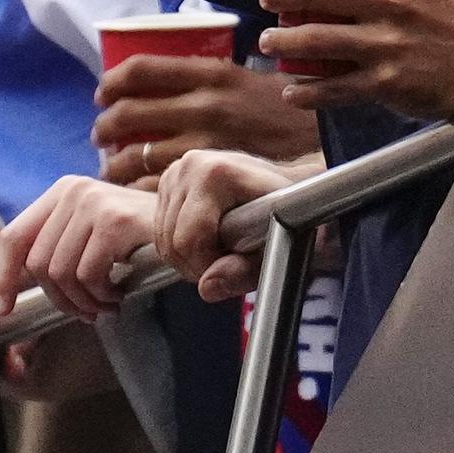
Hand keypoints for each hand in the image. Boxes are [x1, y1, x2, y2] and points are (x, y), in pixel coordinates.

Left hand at [0, 176, 155, 321]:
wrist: (189, 225)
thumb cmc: (138, 239)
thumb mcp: (90, 232)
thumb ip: (57, 246)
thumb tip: (14, 288)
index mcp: (61, 191)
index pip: (14, 236)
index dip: (5, 276)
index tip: (6, 308)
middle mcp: (73, 190)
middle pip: (37, 264)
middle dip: (59, 301)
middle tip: (85, 312)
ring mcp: (93, 202)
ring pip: (61, 275)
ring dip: (84, 303)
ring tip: (106, 303)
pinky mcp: (114, 221)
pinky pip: (88, 277)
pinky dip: (102, 297)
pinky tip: (120, 294)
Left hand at [92, 55, 318, 184]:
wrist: (328, 150)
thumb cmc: (289, 116)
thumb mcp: (250, 81)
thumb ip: (211, 81)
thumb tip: (169, 84)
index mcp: (212, 74)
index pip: (143, 68)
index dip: (114, 81)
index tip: (103, 92)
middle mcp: (204, 106)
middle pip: (130, 111)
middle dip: (107, 126)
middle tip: (100, 135)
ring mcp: (206, 145)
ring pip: (136, 155)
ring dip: (116, 163)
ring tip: (111, 168)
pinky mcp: (210, 183)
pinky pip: (156, 188)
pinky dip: (138, 192)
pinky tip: (135, 193)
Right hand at [155, 151, 294, 302]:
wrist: (293, 188)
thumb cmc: (292, 215)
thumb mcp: (278, 249)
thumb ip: (243, 272)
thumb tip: (207, 287)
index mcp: (216, 173)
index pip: (188, 240)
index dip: (207, 266)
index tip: (235, 265)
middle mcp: (191, 165)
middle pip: (171, 241)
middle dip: (196, 265)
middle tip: (228, 264)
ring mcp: (177, 170)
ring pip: (162, 238)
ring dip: (187, 257)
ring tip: (222, 250)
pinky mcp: (169, 179)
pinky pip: (159, 229)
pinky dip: (179, 244)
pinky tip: (208, 238)